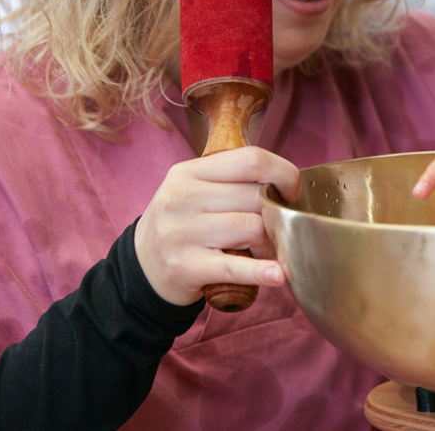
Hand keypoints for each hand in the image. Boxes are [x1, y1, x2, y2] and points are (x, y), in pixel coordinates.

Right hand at [135, 147, 299, 305]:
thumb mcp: (195, 189)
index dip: (283, 173)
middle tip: (275, 228)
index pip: (251, 159)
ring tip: (264, 251)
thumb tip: (286, 184)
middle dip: (276, 215)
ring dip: (270, 244)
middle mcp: (182, 198)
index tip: (291, 191)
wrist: (143, 265)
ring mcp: (182, 232)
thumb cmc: (183, 223)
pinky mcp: (186, 266)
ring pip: (253, 228)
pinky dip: (262, 272)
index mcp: (188, 172)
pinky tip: (279, 275)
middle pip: (256, 197)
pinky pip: (236, 266)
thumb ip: (234, 180)